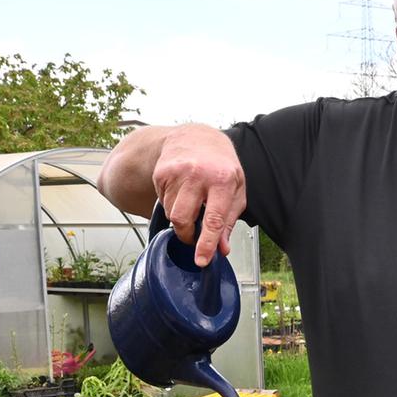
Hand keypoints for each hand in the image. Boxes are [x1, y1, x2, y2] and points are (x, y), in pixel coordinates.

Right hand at [151, 124, 247, 266]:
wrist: (196, 137)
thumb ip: (229, 221)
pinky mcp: (161, 172)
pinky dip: (172, 204)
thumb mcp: (236, 191)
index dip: (207, 243)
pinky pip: (163, 202)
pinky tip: (182, 192)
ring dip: (180, 218)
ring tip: (192, 204)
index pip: (214, 219)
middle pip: (182, 219)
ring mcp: (176, 172)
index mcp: (223, 180)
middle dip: (187, 235)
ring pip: (171, 213)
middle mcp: (198, 174)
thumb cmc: (221, 167)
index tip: (201, 260)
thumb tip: (222, 249)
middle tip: (193, 235)